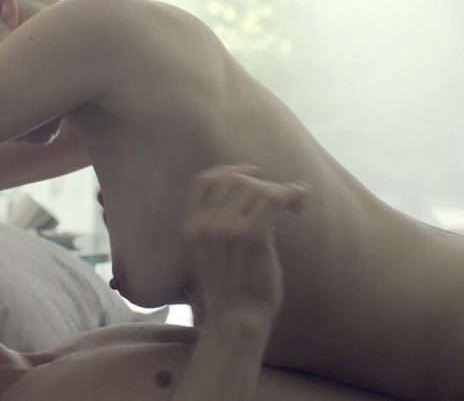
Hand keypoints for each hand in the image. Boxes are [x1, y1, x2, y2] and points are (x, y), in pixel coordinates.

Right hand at [182, 164, 308, 324]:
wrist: (236, 321)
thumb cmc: (229, 290)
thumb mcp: (208, 254)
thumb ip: (216, 227)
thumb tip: (244, 199)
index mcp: (191, 227)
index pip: (206, 180)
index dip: (232, 171)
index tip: (254, 176)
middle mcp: (204, 223)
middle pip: (234, 179)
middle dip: (262, 181)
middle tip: (283, 196)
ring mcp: (225, 228)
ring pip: (255, 186)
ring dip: (281, 190)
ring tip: (295, 203)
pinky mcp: (251, 235)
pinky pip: (273, 198)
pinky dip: (292, 194)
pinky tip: (300, 204)